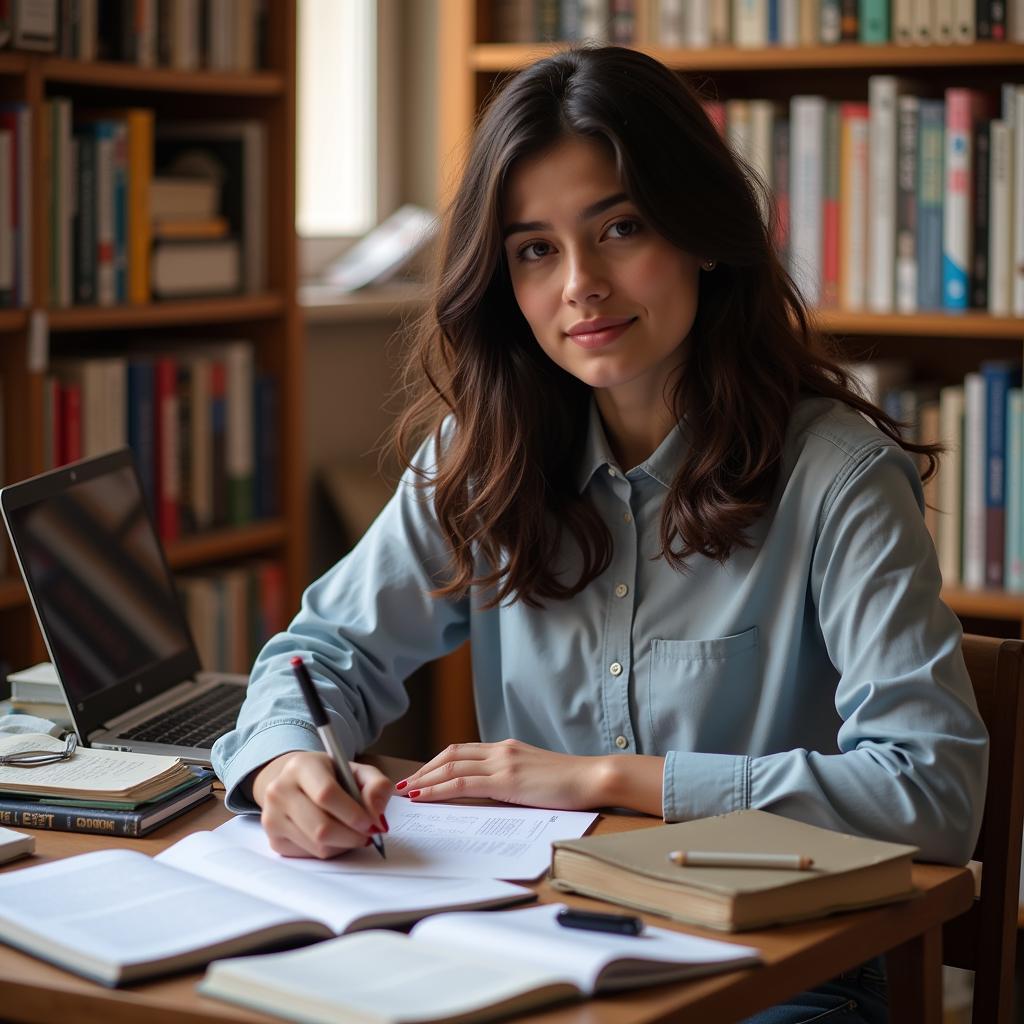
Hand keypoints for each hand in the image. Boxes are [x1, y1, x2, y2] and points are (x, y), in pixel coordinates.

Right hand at [251, 750, 391, 858]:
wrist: (296, 783)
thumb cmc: (331, 777)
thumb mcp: (357, 771)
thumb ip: (376, 785)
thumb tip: (377, 813)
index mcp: (301, 766)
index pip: (326, 794)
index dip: (352, 813)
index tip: (371, 823)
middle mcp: (279, 790)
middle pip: (320, 827)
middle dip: (351, 836)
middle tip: (368, 835)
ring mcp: (272, 817)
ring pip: (316, 846)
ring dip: (343, 845)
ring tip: (352, 833)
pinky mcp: (274, 840)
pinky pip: (309, 855)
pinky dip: (329, 851)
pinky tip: (334, 837)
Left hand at [395, 739, 617, 810]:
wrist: (592, 777)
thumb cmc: (570, 783)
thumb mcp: (533, 776)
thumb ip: (510, 779)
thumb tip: (490, 793)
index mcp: (506, 748)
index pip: (462, 751)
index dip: (436, 763)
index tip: (420, 776)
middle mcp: (500, 750)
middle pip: (450, 755)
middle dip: (424, 770)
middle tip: (405, 784)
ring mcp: (502, 763)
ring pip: (451, 767)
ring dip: (425, 780)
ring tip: (407, 791)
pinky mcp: (506, 780)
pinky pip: (462, 783)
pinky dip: (438, 789)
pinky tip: (425, 797)